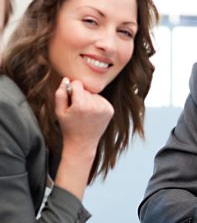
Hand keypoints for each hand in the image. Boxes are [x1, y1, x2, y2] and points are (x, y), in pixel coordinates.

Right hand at [53, 78, 113, 197]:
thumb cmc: (69, 127)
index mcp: (81, 105)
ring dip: (89, 100)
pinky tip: (92, 115)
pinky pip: (101, 99)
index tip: (70, 100)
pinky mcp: (110, 110)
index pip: (77, 84)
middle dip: (80, 96)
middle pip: (86, 89)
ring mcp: (104, 108)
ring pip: (94, 94)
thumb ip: (60, 94)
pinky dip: (96, 104)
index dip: (71, 90)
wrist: (83, 143)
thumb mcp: (59, 111)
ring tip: (84, 113)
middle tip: (77, 111)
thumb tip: (66, 79)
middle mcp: (95, 106)